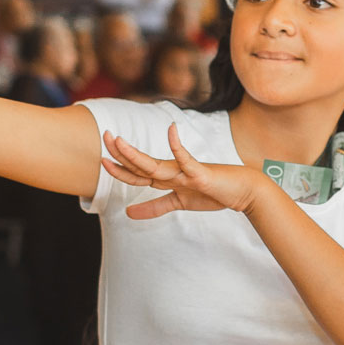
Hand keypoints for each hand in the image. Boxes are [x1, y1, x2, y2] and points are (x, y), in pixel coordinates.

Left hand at [101, 125, 265, 219]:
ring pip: (155, 165)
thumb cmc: (211, 193)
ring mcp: (185, 171)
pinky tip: (171, 131)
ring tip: (119, 142)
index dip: (119, 168)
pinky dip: (178, 146)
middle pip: (141, 164)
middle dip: (121, 153)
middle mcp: (172, 171)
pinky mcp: (200, 173)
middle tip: (104, 135)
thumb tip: (128, 213)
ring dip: (136, 155)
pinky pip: (187, 159)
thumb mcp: (178, 203)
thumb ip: (154, 207)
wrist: (241, 191)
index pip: (137, 173)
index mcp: (166, 177)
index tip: (102, 159)